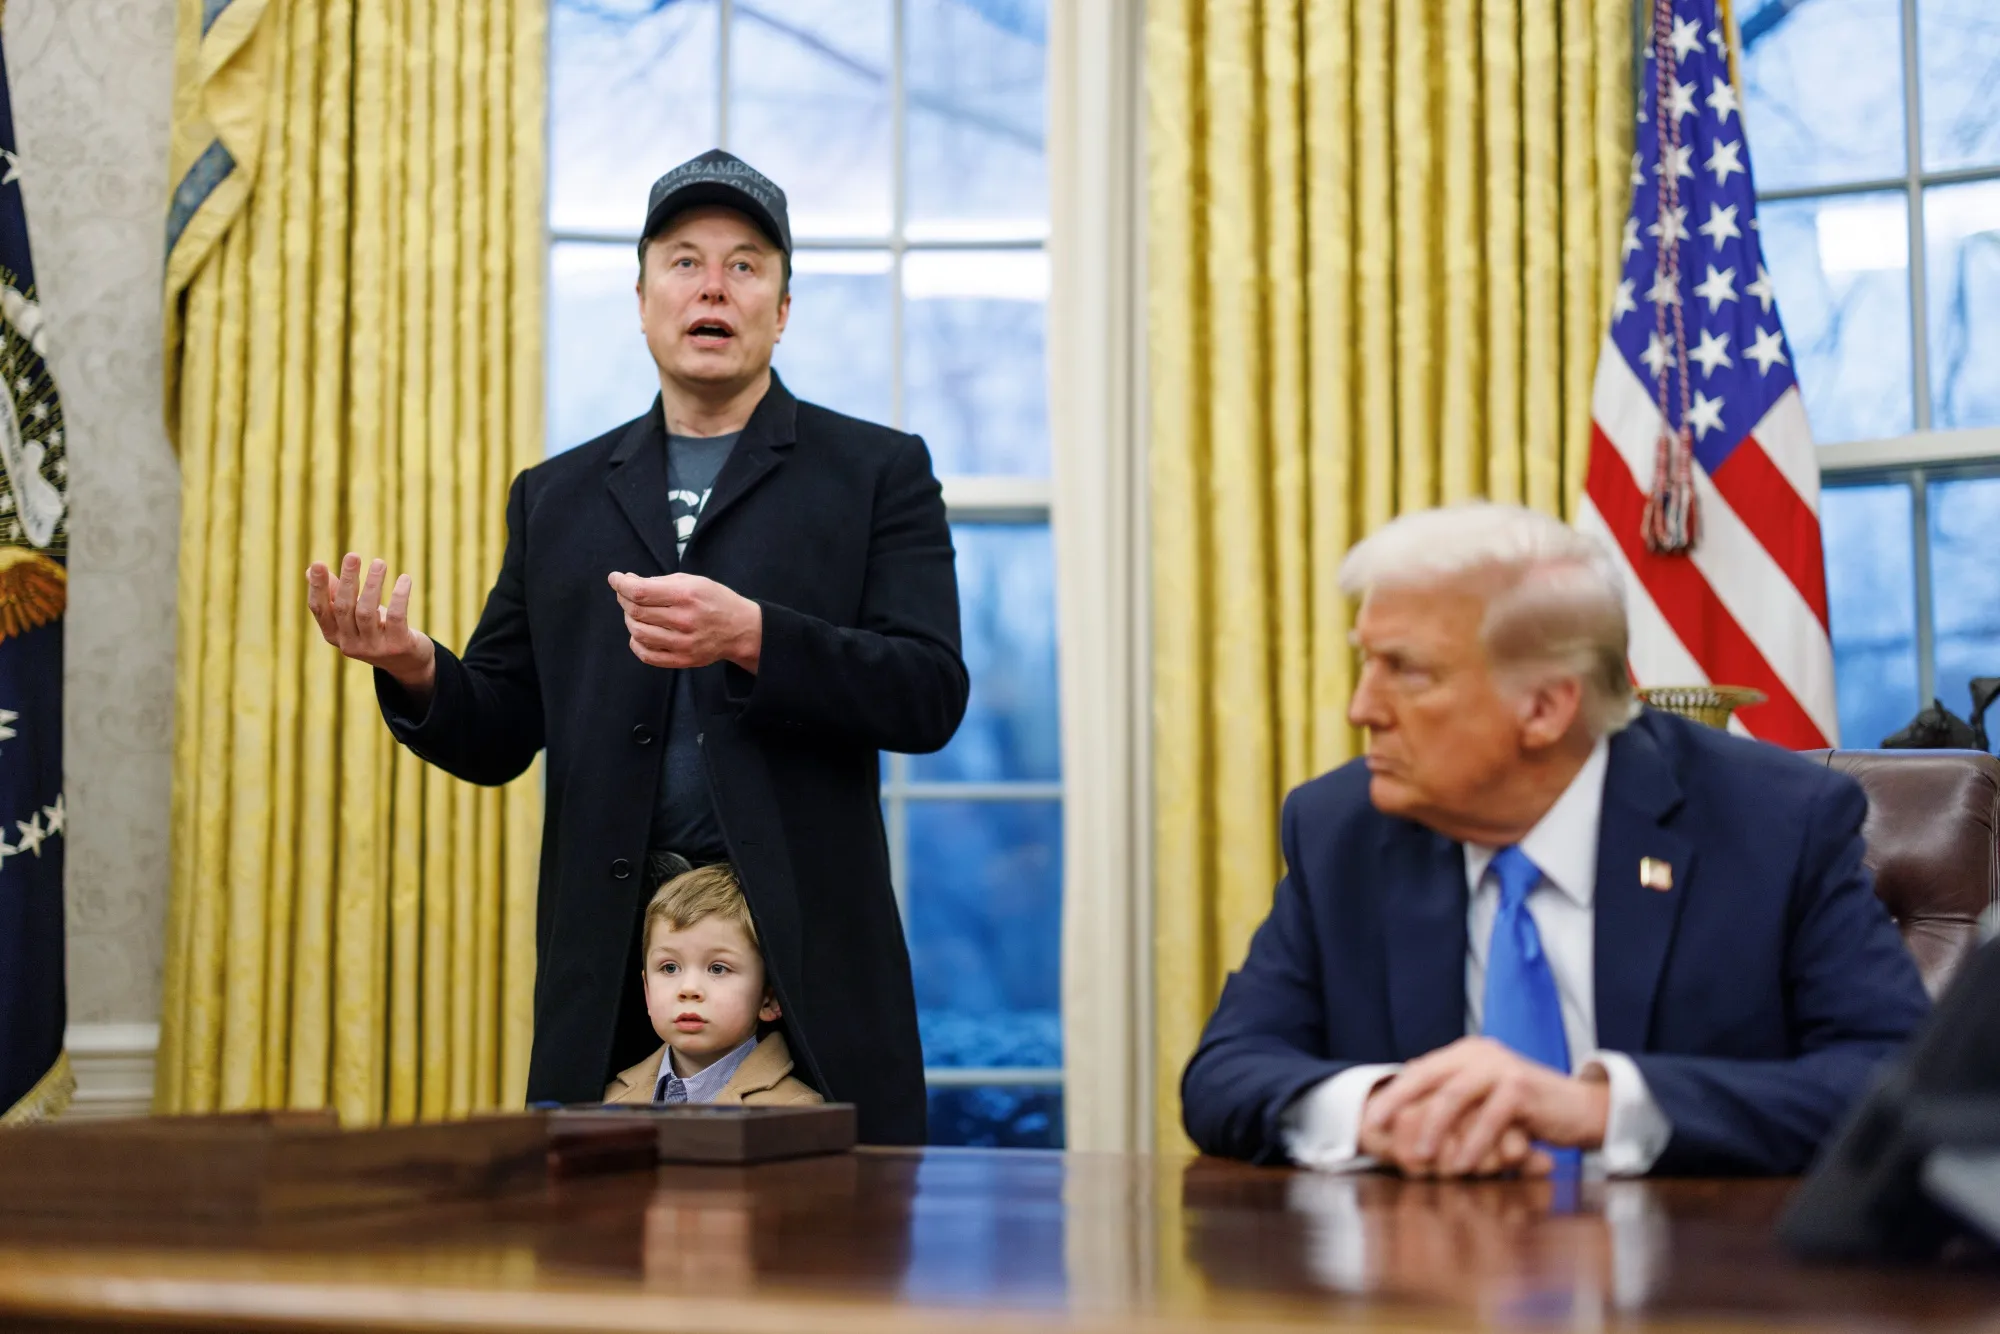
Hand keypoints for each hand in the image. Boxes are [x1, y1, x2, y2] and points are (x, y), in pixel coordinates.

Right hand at [306, 554, 436, 697]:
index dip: (317, 587)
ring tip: (379, 563)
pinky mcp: (397, 646)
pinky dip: (399, 596)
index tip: (318, 563)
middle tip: (353, 556)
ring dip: (373, 584)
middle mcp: (349, 645)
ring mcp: (373, 648)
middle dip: (348, 580)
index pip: (319, 610)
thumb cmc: (376, 630)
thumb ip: (334, 594)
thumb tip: (311, 569)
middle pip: (344, 608)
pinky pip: (396, 617)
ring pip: (367, 612)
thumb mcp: (353, 614)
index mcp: (333, 635)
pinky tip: (404, 579)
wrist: (407, 661)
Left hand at [608, 571, 761, 672]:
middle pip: (636, 611)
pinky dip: (636, 643)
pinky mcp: (682, 660)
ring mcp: (683, 643)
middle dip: (623, 599)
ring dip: (629, 620)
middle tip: (624, 594)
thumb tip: (629, 581)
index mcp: (687, 595)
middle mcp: (684, 620)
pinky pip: (647, 655)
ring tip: (635, 613)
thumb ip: (660, 581)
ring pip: (638, 633)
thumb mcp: (693, 581)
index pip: (640, 592)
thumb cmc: (716, 601)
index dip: (621, 584)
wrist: (741, 629)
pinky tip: (640, 633)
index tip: (615, 579)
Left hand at [1359, 1037, 1607, 1177]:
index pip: (1419, 1070)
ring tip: (1420, 1157)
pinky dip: (1473, 1143)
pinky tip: (1463, 1165)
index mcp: (1465, 1053)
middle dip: (1398, 1104)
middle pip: (1428, 1077)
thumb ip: (1452, 1099)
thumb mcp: (1483, 1100)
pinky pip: (1489, 1117)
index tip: (1369, 1119)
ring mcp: (1501, 1067)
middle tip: (1377, 1130)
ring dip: (1434, 1129)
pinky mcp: (1521, 1087)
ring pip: (1454, 1096)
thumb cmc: (1526, 1111)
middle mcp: (1479, 1053)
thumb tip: (1405, 1108)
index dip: (1392, 1095)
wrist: (1580, 1110)